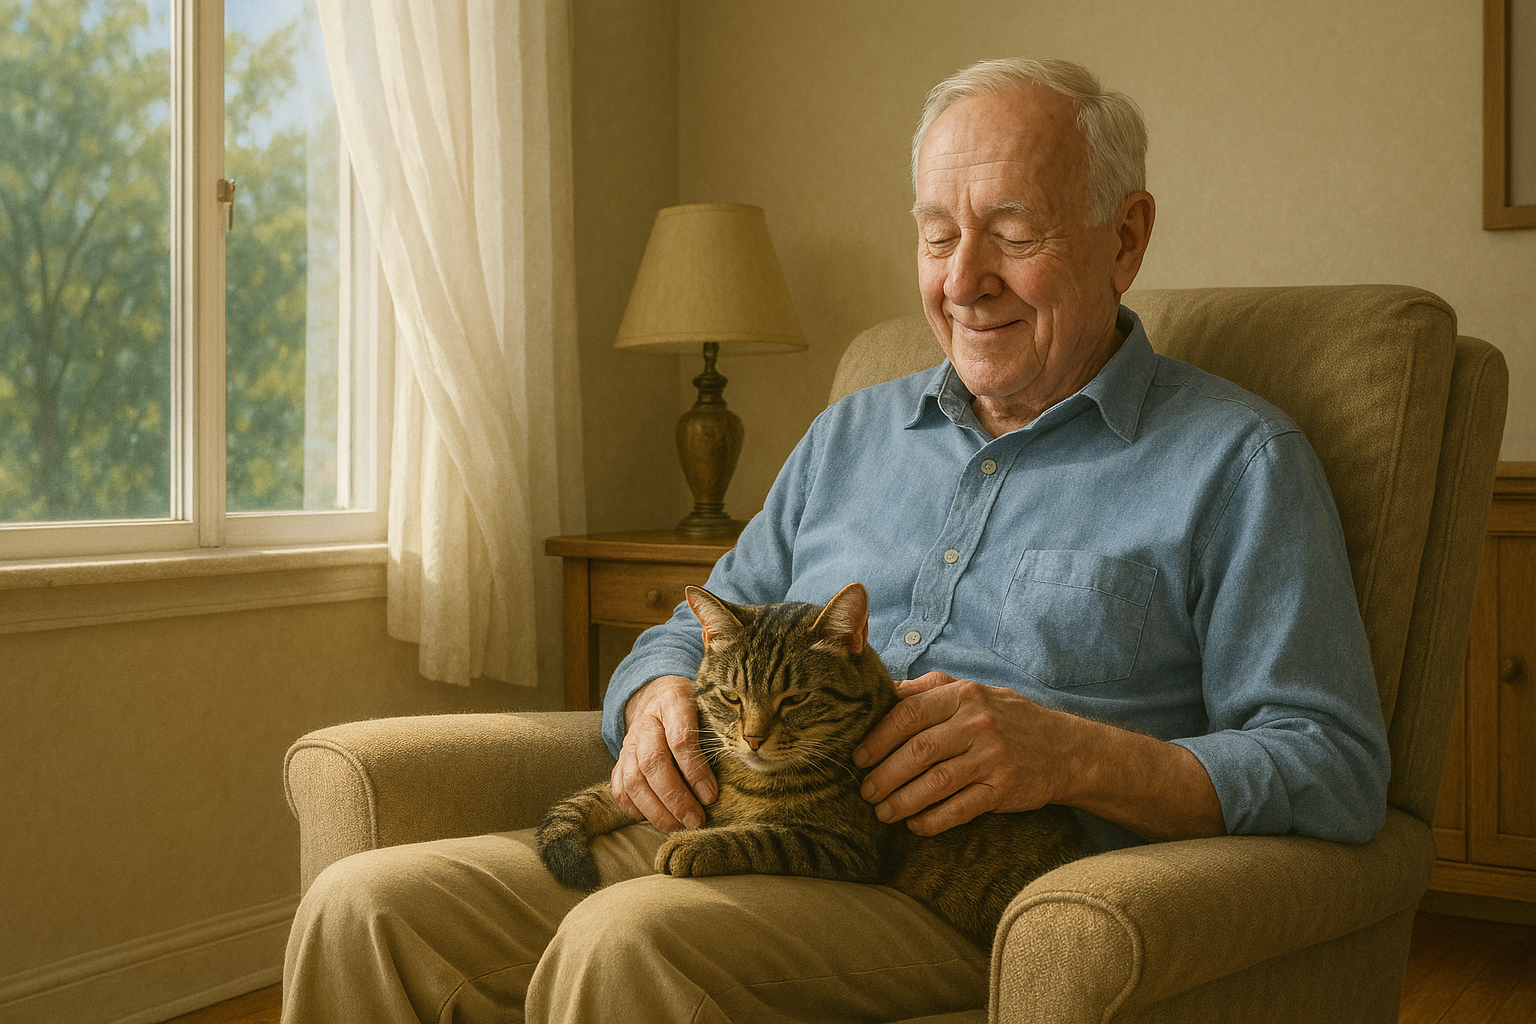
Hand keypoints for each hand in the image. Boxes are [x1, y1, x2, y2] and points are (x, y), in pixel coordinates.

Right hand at [612, 675, 717, 831]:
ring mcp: (629, 741)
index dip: (695, 770)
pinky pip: (619, 787)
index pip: (680, 738)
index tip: (711, 796)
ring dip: (655, 809)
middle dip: (675, 797)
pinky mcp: (620, 759)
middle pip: (653, 762)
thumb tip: (741, 769)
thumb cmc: (695, 709)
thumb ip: (720, 733)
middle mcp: (646, 722)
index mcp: (672, 702)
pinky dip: (633, 807)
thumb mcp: (710, 709)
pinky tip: (651, 819)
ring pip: (633, 779)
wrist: (658, 696)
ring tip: (677, 826)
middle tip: (696, 820)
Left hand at [852, 672, 1227, 842]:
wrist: (1066, 748)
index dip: (877, 737)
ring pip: (935, 783)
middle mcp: (977, 723)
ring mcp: (992, 757)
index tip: (857, 757)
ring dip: (902, 801)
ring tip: (882, 813)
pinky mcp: (1004, 789)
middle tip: (865, 791)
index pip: (907, 713)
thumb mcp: (970, 692)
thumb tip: (879, 691)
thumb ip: (927, 691)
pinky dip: (933, 820)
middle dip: (884, 775)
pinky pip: (960, 808)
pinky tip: (916, 826)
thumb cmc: (1005, 718)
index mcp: (963, 694)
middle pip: (917, 751)